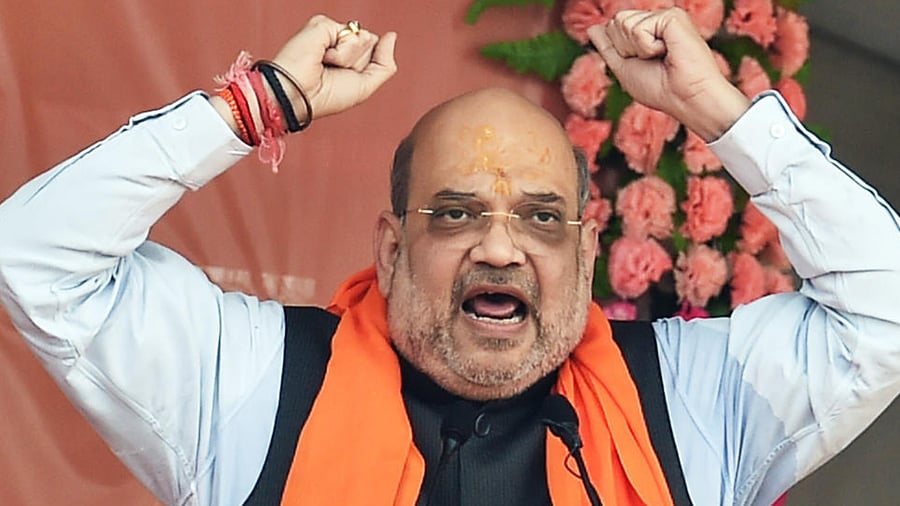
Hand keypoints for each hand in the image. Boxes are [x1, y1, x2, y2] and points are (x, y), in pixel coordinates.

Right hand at [271, 15, 397, 119]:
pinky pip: (349, 34)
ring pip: (363, 37)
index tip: (345, 79)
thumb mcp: (365, 86)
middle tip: (335, 72)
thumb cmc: (325, 97)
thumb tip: (392, 35)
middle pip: (372, 42)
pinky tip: (321, 57)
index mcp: (349, 57)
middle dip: (359, 62)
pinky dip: (339, 52)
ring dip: (348, 58)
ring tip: (327, 65)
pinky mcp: (321, 25)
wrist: (300, 97)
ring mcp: (330, 33)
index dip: (367, 69)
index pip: (376, 51)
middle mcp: (339, 43)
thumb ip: (385, 63)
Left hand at [588, 8, 748, 139]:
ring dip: (637, 49)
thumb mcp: (624, 68)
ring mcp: (665, 17)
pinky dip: (647, 47)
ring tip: (660, 57)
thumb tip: (593, 27)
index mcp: (647, 31)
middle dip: (625, 48)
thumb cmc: (660, 89)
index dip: (620, 51)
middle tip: (652, 61)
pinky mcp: (672, 16)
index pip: (612, 28)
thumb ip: (608, 47)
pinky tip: (668, 52)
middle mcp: (656, 20)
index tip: (644, 65)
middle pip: (615, 22)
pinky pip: (638, 28)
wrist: (685, 98)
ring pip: (623, 22)